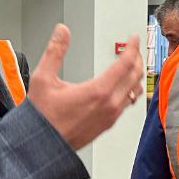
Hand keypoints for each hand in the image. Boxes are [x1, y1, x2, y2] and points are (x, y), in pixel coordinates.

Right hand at [27, 24, 144, 149]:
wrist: (41, 147)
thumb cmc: (41, 118)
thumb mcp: (43, 79)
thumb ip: (55, 51)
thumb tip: (62, 31)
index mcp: (98, 92)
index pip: (125, 64)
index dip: (132, 47)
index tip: (134, 38)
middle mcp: (110, 105)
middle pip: (135, 76)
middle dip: (137, 58)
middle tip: (134, 48)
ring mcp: (111, 116)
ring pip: (135, 91)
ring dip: (136, 75)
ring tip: (132, 65)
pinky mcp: (108, 125)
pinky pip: (127, 104)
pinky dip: (130, 90)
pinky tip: (124, 87)